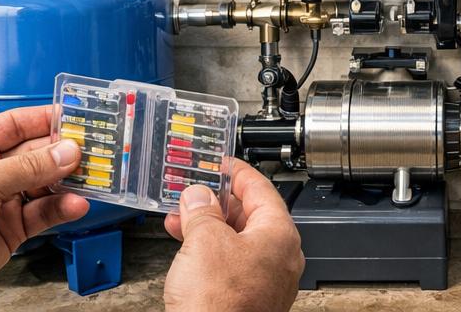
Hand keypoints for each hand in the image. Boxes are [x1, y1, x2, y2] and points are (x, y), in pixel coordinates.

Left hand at [0, 105, 89, 309]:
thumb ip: (28, 168)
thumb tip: (67, 153)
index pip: (17, 125)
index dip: (46, 119)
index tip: (77, 116)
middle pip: (37, 155)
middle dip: (64, 153)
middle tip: (93, 149)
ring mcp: (2, 201)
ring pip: (45, 185)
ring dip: (68, 182)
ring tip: (91, 179)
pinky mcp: (12, 228)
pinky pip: (44, 213)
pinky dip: (62, 209)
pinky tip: (75, 205)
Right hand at [162, 158, 302, 311]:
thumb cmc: (220, 303)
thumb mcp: (204, 241)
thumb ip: (202, 211)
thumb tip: (199, 195)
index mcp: (280, 234)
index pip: (261, 189)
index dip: (238, 172)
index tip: (224, 163)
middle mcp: (280, 257)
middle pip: (250, 215)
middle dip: (217, 202)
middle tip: (195, 191)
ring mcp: (266, 280)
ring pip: (237, 241)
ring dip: (208, 226)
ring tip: (180, 218)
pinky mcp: (250, 299)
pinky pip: (231, 264)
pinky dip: (210, 251)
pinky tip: (187, 248)